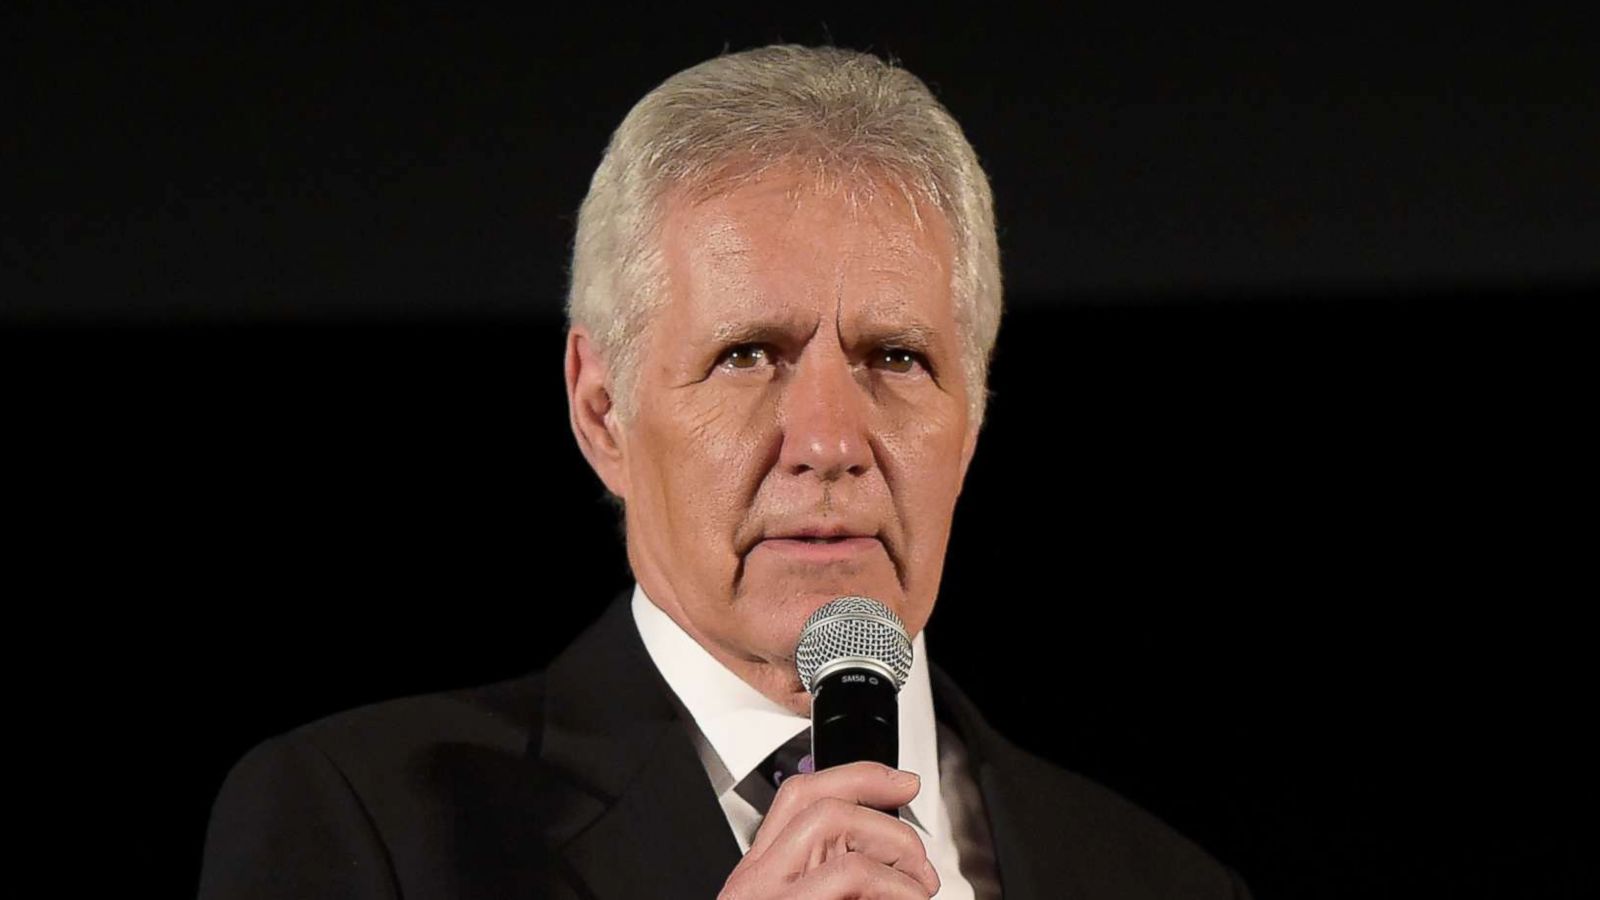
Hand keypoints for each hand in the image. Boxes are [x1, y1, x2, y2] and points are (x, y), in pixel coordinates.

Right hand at [718, 761, 939, 897]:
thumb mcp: (810, 899)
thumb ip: (832, 878)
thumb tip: (894, 862)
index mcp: (761, 874)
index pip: (800, 794)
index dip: (859, 776)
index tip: (903, 783)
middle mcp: (756, 880)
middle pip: (817, 797)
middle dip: (884, 814)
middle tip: (918, 863)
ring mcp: (768, 895)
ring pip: (832, 820)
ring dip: (893, 846)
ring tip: (917, 887)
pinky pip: (850, 872)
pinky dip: (895, 886)